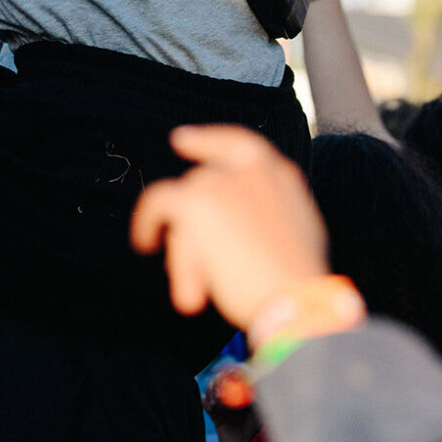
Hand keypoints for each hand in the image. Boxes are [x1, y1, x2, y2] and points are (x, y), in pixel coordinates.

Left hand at [130, 126, 327, 328]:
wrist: (296, 302)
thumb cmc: (298, 287)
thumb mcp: (297, 239)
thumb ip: (268, 219)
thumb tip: (233, 233)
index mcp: (281, 178)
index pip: (240, 147)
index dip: (208, 141)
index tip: (180, 139)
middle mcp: (253, 170)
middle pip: (204, 183)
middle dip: (197, 227)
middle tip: (201, 266)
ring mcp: (224, 182)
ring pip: (186, 203)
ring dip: (188, 248)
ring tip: (194, 293)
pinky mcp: (197, 202)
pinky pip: (159, 204)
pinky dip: (148, 222)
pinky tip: (144, 242)